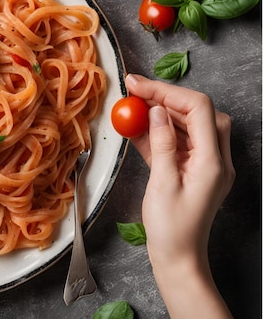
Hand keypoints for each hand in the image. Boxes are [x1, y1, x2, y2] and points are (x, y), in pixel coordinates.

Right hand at [126, 74, 233, 317]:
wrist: (178, 258)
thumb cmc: (171, 228)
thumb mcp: (163, 182)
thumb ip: (162, 142)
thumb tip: (157, 110)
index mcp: (213, 160)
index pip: (198, 109)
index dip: (167, 92)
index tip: (137, 86)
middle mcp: (215, 157)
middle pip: (195, 112)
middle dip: (163, 97)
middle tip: (132, 91)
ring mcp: (204, 163)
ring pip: (185, 124)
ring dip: (159, 112)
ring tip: (130, 106)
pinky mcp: (191, 169)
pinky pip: (176, 141)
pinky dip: (157, 131)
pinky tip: (136, 127)